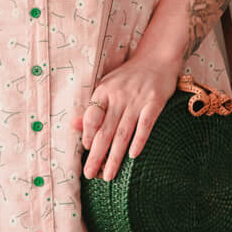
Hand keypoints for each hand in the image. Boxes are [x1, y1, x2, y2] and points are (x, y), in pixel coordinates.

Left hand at [70, 49, 181, 181]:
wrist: (157, 57)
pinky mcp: (155, 102)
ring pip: (123, 133)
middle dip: (96, 155)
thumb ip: (93, 107)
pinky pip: (145, 125)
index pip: (91, 117)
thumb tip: (73, 126)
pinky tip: (133, 156)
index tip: (86, 151)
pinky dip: (139, 140)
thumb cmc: (129, 76)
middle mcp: (119, 96)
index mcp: (104, 91)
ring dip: (115, 156)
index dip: (87, 135)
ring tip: (108, 175)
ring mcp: (137, 100)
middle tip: (90, 174)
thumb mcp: (107, 86)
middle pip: (105, 131)